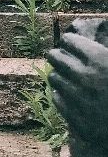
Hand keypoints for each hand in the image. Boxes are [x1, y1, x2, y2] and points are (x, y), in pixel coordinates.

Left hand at [47, 26, 107, 147]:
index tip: (72, 44)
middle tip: (63, 57)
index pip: (69, 40)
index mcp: (99, 60)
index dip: (70, 41)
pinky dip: (61, 95)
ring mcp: (76, 97)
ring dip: (59, 75)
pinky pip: (56, 98)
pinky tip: (69, 95)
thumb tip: (97, 48)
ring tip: (66, 76)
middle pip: (55, 56)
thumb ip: (105, 54)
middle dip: (59, 55)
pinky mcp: (73, 116)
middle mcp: (84, 76)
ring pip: (53, 77)